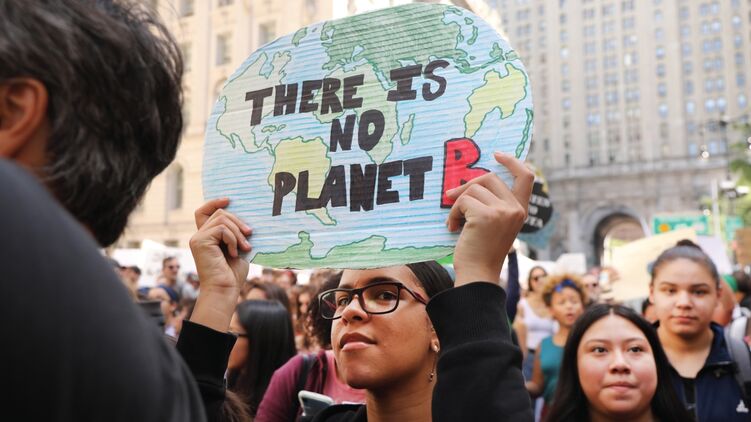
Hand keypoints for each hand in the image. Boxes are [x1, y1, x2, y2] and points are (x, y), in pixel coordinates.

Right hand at [189, 198, 251, 331]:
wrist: (225, 289)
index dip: (214, 203)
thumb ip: (235, 233)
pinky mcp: (199, 241)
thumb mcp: (237, 248)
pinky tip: (235, 252)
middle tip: (250, 235)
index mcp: (207, 237)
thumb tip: (244, 218)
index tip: (229, 201)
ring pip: (222, 220)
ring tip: (245, 247)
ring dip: (238, 233)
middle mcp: (199, 236)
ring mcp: (197, 238)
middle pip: (219, 213)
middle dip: (238, 222)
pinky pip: (221, 229)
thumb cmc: (233, 273)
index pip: (203, 211)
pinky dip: (233, 239)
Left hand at [445, 152, 532, 286]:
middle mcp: (515, 209)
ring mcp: (503, 211)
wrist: (478, 274)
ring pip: (473, 189)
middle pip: (489, 178)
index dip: (512, 162)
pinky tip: (453, 228)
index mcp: (520, 210)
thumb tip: (471, 181)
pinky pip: (462, 201)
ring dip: (458, 204)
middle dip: (467, 185)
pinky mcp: (486, 215)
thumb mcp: (494, 224)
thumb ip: (493, 204)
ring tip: (455, 223)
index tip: (497, 154)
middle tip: (451, 196)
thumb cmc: (481, 251)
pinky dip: (453, 213)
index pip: (526, 176)